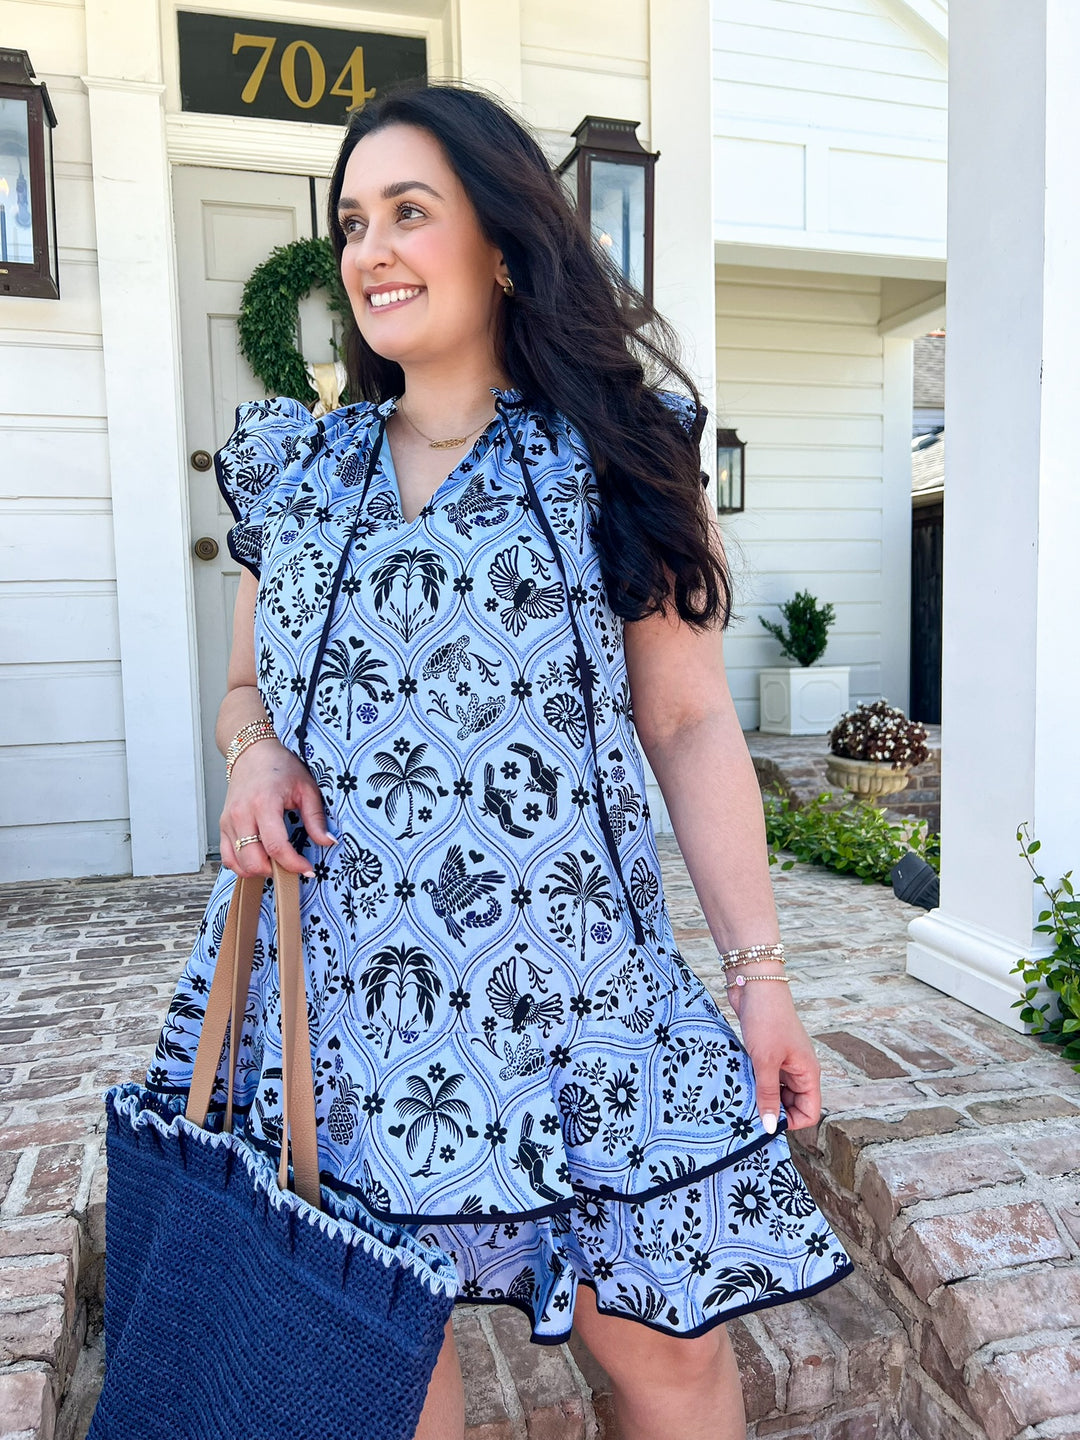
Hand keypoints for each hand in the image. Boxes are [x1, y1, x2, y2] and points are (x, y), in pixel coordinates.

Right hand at [220, 738, 335, 878]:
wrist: (253, 753)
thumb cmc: (280, 767)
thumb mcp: (306, 788)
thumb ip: (316, 818)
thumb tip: (328, 841)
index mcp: (264, 803)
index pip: (276, 846)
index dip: (293, 864)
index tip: (307, 869)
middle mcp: (242, 814)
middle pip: (253, 860)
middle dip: (275, 871)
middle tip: (291, 866)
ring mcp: (229, 821)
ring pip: (238, 863)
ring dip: (258, 870)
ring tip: (276, 862)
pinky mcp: (223, 825)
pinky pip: (227, 857)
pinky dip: (242, 865)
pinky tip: (259, 860)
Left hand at [728, 982, 821, 1134]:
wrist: (755, 984)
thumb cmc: (766, 1019)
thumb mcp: (765, 1061)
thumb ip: (768, 1094)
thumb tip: (770, 1127)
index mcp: (807, 1073)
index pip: (809, 1112)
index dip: (791, 1122)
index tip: (766, 1122)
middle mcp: (798, 1069)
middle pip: (792, 1105)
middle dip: (773, 1111)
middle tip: (749, 1113)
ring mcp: (782, 1060)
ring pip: (776, 1091)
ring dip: (761, 1097)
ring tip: (741, 1099)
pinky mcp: (765, 1052)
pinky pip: (763, 1077)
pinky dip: (753, 1083)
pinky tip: (737, 1084)